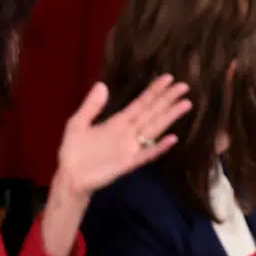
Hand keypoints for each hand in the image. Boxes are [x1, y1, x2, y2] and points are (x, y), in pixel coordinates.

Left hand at [51, 76, 191, 201]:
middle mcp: (129, 132)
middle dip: (168, 100)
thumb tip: (102, 84)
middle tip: (184, 86)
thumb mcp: (77, 123)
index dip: (154, 91)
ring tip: (186, 104)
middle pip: (152, 113)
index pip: (141, 103)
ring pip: (154, 129)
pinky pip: (147, 154)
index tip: (168, 78)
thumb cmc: (73, 151)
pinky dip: (159, 147)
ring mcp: (130, 148)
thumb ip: (91, 106)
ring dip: (170, 117)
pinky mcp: (128, 163)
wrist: (69, 177)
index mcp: (118, 122)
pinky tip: (172, 139)